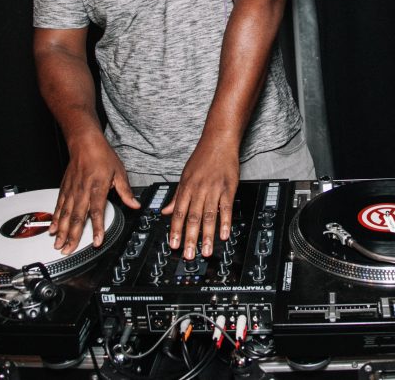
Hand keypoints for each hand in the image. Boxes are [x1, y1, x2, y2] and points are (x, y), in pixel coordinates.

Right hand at [51, 136, 140, 253]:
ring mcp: (72, 190)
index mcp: (97, 188)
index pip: (97, 211)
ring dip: (62, 231)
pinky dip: (56, 219)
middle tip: (68, 250)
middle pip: (77, 217)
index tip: (96, 241)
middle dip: (73, 236)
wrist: (84, 143)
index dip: (97, 228)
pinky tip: (53, 229)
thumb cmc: (102, 156)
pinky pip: (59, 206)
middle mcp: (83, 191)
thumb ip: (125, 191)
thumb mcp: (119, 172)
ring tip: (58, 244)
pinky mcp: (64, 188)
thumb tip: (135, 204)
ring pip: (66, 214)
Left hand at [161, 138, 239, 259]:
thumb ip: (177, 196)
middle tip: (189, 254)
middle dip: (190, 238)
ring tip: (207, 251)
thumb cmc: (202, 157)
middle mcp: (199, 190)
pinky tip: (224, 234)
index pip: (179, 213)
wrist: (219, 141)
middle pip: (193, 218)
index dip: (176, 230)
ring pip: (209, 216)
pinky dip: (225, 222)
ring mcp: (214, 190)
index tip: (174, 245)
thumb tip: (166, 211)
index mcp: (187, 187)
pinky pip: (226, 208)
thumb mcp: (185, 175)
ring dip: (208, 236)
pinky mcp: (228, 189)